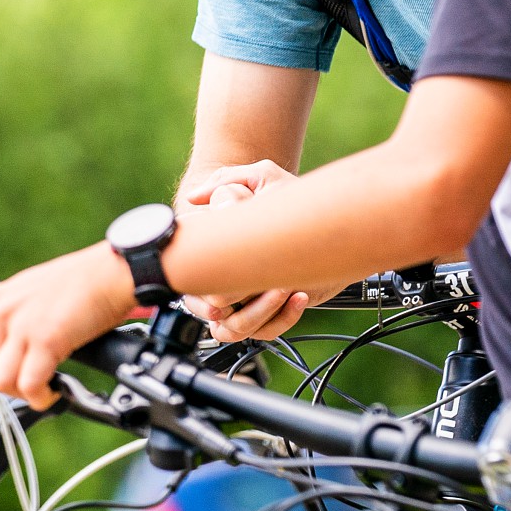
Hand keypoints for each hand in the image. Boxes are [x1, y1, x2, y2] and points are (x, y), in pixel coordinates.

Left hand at [0, 243, 136, 405]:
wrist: (110, 273)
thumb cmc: (80, 286)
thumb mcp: (29, 295)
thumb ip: (12, 320)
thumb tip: (9, 356)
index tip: (20, 374)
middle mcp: (0, 311)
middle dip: (10, 387)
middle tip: (36, 384)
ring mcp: (20, 325)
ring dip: (22, 394)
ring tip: (44, 387)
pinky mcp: (44, 339)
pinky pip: (29, 385)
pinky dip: (41, 397)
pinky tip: (54, 391)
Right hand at [178, 164, 313, 339]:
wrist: (321, 213)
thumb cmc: (281, 193)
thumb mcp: (259, 179)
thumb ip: (226, 185)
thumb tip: (195, 199)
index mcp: (207, 245)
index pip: (190, 279)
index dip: (206, 286)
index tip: (232, 277)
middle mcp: (221, 276)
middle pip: (208, 310)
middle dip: (239, 299)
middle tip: (267, 283)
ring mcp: (244, 296)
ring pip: (234, 328)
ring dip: (260, 313)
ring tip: (284, 289)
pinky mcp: (268, 309)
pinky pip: (265, 331)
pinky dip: (282, 318)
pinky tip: (298, 296)